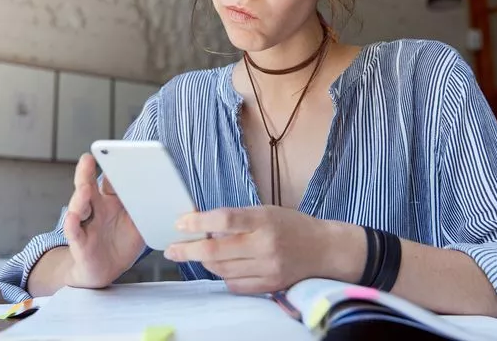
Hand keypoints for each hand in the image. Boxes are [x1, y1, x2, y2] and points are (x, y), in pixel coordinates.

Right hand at [62, 153, 143, 288]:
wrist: (108, 269)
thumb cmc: (124, 241)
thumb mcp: (140, 224)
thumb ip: (149, 210)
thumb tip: (170, 198)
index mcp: (112, 199)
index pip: (112, 178)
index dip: (114, 166)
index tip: (118, 154)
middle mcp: (96, 206)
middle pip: (89, 185)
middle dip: (87, 171)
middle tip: (88, 159)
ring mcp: (85, 222)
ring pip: (79, 205)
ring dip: (80, 196)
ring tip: (85, 188)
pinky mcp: (79, 241)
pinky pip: (74, 231)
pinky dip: (72, 224)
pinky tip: (73, 217)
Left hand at [163, 206, 332, 293]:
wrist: (325, 250)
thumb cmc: (293, 225)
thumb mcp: (266, 211)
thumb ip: (237, 219)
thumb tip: (203, 225)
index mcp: (264, 220)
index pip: (224, 219)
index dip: (198, 222)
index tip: (180, 223)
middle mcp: (265, 245)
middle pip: (217, 250)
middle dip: (189, 250)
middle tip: (172, 249)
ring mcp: (267, 268)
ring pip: (222, 269)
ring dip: (204, 262)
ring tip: (196, 254)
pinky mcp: (269, 286)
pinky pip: (235, 284)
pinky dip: (223, 275)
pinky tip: (221, 266)